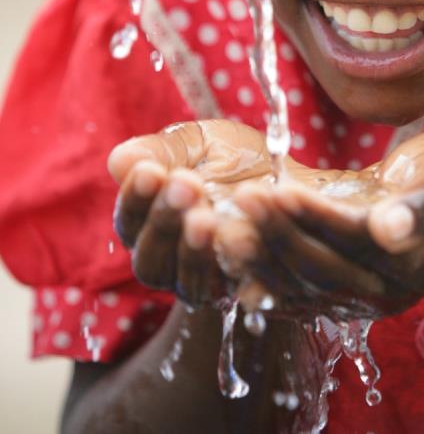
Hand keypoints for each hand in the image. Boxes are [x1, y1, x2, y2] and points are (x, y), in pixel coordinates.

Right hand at [108, 119, 276, 304]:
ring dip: (193, 249)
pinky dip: (238, 265)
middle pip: (150, 260)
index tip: (151, 170)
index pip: (130, 221)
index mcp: (151, 223)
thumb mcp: (202, 143)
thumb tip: (121, 160)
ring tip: (206, 217)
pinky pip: (235, 289)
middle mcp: (171, 261)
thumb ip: (166, 150)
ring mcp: (206, 281)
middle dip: (164, 220)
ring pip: (186, 281)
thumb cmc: (236, 160)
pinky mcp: (244, 290)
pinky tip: (244, 237)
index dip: (136, 198)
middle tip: (185, 185)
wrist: (291, 182)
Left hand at [216, 129, 423, 318]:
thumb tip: (390, 229)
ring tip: (221, 227)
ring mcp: (357, 302)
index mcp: (416, 263)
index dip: (316, 218)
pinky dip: (256, 278)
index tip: (277, 189)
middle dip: (277, 233)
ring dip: (257, 257)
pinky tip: (225, 258)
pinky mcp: (334, 299)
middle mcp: (384, 292)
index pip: (355, 241)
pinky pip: (289, 295)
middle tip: (241, 198)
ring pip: (297, 286)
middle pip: (319, 268)